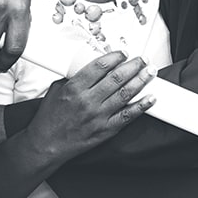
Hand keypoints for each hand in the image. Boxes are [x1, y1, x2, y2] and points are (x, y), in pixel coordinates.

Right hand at [25, 51, 156, 165]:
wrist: (46, 144)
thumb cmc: (49, 119)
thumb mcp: (56, 90)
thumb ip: (74, 77)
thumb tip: (92, 66)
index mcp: (74, 88)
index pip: (100, 66)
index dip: (115, 57)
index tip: (123, 53)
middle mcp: (88, 101)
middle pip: (116, 78)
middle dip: (133, 66)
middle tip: (142, 59)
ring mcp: (98, 116)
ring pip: (125, 94)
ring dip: (141, 81)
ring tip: (150, 72)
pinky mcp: (105, 130)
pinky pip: (127, 116)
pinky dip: (141, 106)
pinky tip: (151, 98)